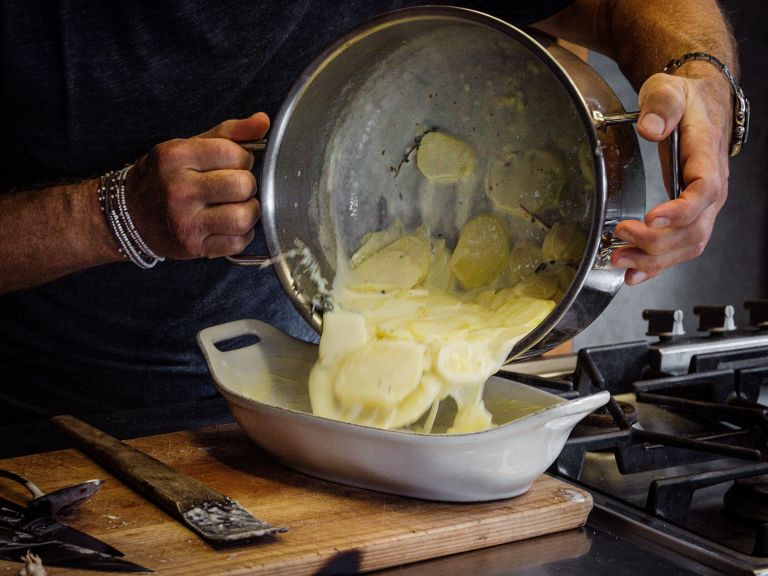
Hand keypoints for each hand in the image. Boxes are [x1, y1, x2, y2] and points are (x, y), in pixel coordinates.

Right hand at [125, 112, 269, 258]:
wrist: (130, 215)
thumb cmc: (167, 177)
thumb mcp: (191, 146)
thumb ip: (230, 132)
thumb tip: (263, 120)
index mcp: (176, 156)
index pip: (235, 154)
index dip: (243, 159)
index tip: (234, 164)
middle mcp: (178, 189)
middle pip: (243, 185)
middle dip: (247, 185)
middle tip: (236, 187)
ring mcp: (185, 221)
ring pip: (244, 217)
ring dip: (249, 211)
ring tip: (237, 206)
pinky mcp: (193, 247)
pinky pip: (239, 242)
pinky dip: (242, 234)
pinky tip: (229, 225)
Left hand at [611, 68, 730, 284]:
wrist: (697, 105)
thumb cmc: (684, 100)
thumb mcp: (669, 90)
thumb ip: (661, 106)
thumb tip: (650, 127)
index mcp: (708, 159)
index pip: (703, 192)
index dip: (679, 211)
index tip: (650, 219)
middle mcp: (711, 190)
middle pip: (693, 229)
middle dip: (655, 242)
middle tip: (620, 237)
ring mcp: (701, 207)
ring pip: (687, 245)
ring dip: (653, 259)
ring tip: (619, 260)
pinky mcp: (687, 216)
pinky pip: (678, 248)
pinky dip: (656, 265)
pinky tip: (633, 275)